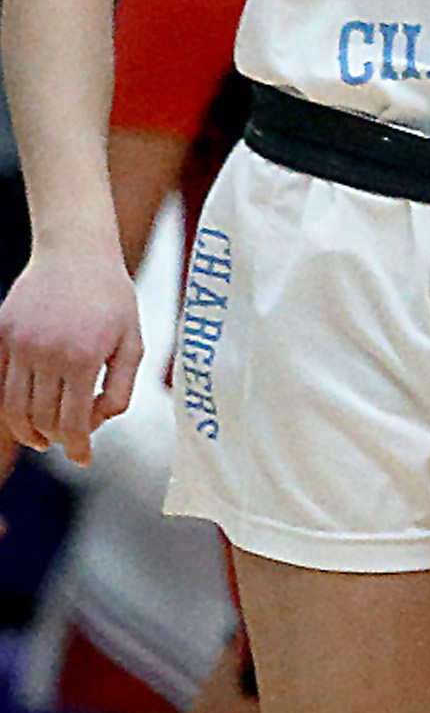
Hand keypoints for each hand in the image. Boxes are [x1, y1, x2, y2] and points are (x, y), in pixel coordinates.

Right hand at [0, 242, 144, 464]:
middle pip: (41, 419)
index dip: (77, 447)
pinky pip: (2, 382)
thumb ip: (121, 386)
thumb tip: (100, 422)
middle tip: (67, 444)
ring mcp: (19, 344)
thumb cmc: (113, 298)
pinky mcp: (3, 335)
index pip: (73, 421)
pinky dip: (12, 404)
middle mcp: (46, 354)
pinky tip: (28, 409)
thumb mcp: (133, 341)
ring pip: (14, 406)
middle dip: (55, 439)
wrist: (76, 252)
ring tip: (42, 438)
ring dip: (27, 430)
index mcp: (84, 358)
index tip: (83, 460)